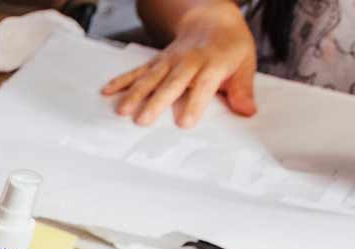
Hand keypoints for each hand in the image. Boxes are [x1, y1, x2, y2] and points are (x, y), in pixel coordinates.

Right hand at [100, 1, 257, 126]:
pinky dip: (122, 80)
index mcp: (214, 64)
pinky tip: (107, 91)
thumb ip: (242, 89)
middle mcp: (189, 62)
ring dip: (135, 94)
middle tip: (143, 120)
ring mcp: (169, 61)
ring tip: (122, 111)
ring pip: (151, 77)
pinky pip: (137, 70)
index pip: (204, 84)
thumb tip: (247, 111)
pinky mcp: (157, 61)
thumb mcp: (245, 63)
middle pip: (171, 83)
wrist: (212, 19)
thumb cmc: (230, 46)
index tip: (185, 123)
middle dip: (156, 101)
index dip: (195, 103)